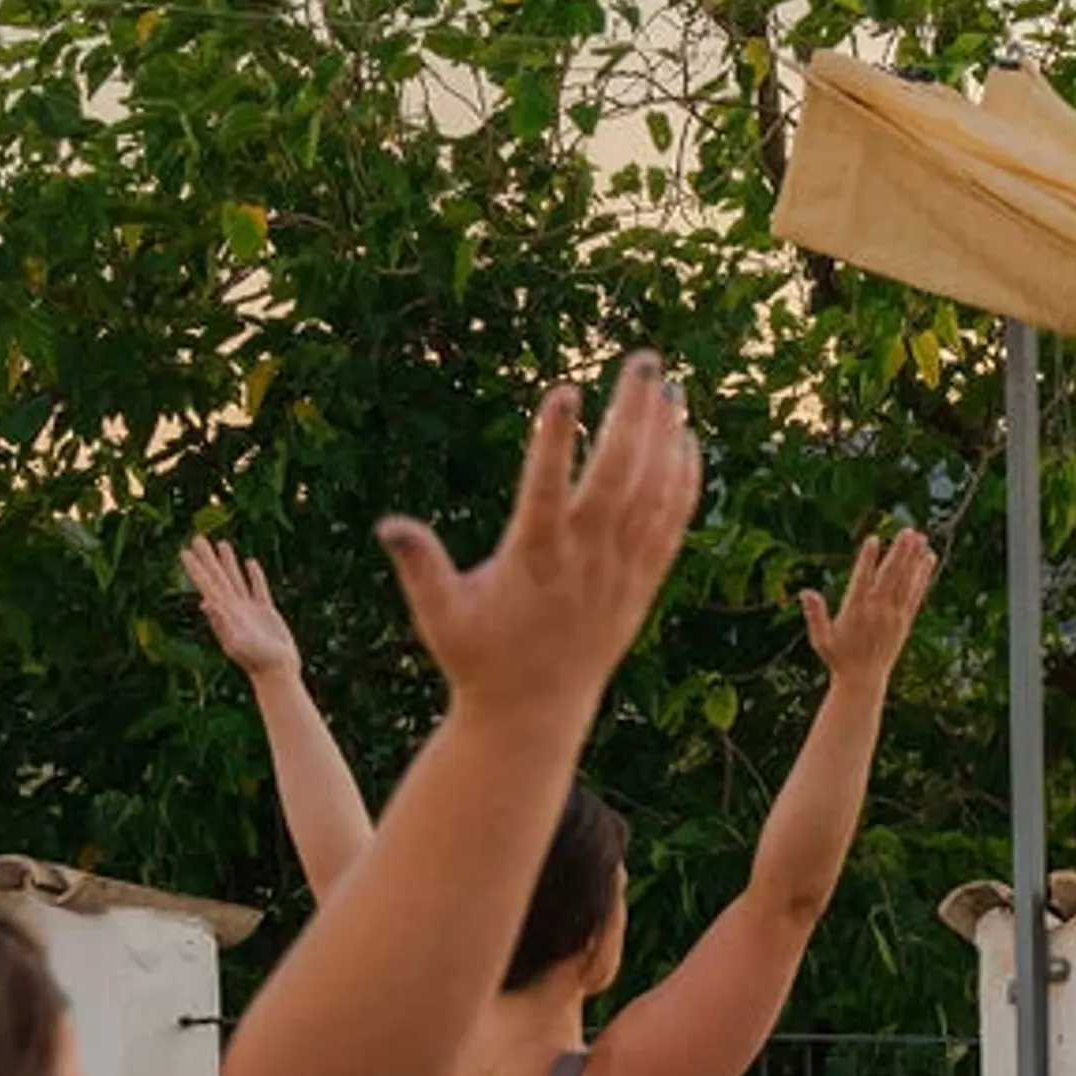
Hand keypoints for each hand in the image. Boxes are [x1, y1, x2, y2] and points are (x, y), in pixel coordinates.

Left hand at [180, 537, 303, 680]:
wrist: (276, 672)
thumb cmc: (257, 661)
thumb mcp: (237, 643)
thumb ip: (221, 623)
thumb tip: (205, 603)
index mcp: (224, 612)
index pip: (206, 584)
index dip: (196, 568)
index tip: (184, 551)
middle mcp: (233, 608)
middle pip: (218, 576)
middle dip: (207, 557)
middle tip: (197, 537)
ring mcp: (249, 609)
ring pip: (236, 579)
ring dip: (228, 562)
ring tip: (222, 543)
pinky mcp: (266, 612)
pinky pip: (258, 587)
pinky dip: (254, 575)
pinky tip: (250, 563)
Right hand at [381, 356, 699, 724]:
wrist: (534, 716)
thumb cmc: (478, 659)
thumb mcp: (440, 617)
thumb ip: (421, 568)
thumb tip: (388, 526)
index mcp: (534, 561)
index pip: (547, 492)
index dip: (556, 442)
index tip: (565, 390)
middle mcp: (585, 562)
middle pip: (619, 478)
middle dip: (634, 416)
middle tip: (645, 359)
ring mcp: (620, 571)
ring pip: (653, 494)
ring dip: (666, 436)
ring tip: (670, 384)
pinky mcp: (642, 583)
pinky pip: (672, 524)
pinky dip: (683, 480)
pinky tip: (687, 440)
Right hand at [802, 523, 936, 687]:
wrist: (863, 680)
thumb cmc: (838, 657)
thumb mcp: (821, 638)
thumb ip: (815, 614)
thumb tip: (805, 592)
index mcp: (855, 612)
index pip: (862, 581)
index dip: (867, 560)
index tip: (873, 539)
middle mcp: (877, 612)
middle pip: (890, 577)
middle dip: (899, 554)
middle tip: (908, 531)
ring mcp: (894, 616)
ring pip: (906, 583)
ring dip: (914, 559)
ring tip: (921, 537)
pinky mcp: (905, 621)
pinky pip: (916, 595)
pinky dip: (923, 576)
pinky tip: (929, 558)